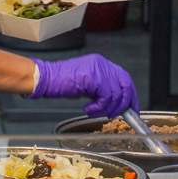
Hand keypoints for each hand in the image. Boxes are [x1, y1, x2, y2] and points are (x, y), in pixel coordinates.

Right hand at [25, 54, 139, 117]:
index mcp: (102, 64)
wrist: (46, 79)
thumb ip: (101, 89)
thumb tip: (116, 103)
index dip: (131, 94)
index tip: (132, 108)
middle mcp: (103, 63)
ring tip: (94, 112)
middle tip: (117, 115)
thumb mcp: (86, 84)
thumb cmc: (61, 82)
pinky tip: (88, 109)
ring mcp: (99, 69)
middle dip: (125, 103)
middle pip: (126, 84)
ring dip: (107, 109)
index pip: (124, 78)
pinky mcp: (93, 77)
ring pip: (116, 94)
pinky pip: (105, 97)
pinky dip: (99, 107)